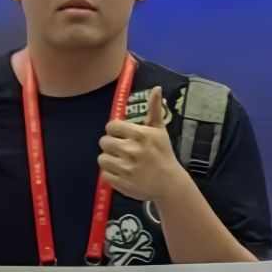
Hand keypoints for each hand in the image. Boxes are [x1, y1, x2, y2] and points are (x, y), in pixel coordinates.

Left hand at [98, 87, 184, 203]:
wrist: (169, 183)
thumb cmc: (163, 154)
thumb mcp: (160, 130)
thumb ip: (154, 109)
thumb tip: (156, 88)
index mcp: (140, 135)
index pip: (112, 126)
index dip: (114, 130)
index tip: (120, 134)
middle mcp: (131, 150)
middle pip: (104, 141)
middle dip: (110, 144)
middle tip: (120, 148)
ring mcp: (125, 168)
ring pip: (102, 158)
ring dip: (109, 158)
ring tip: (119, 160)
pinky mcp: (121, 183)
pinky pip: (104, 174)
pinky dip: (110, 173)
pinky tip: (120, 171)